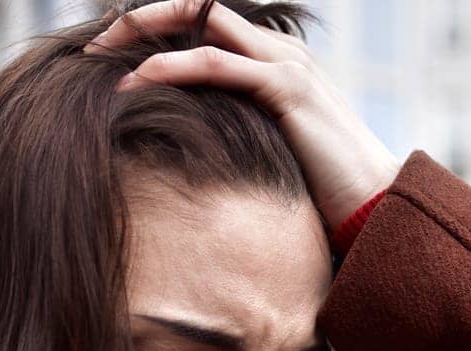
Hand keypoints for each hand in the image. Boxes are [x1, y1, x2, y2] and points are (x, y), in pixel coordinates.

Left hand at [87, 0, 400, 229]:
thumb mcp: (272, 158)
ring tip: (99, 59)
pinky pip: (216, 63)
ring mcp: (287, 65)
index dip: (158, 29)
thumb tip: (195, 157)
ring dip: (144, 36)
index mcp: (276, 63)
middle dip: (140, 21)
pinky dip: (170, 68)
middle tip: (92, 45)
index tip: (112, 52)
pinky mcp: (287, 89)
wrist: (378, 210)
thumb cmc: (327, 197)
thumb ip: (240, 139)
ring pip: (203, 24)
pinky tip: (134, 83)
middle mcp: (282, 52)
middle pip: (199, 9)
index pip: (207, 24)